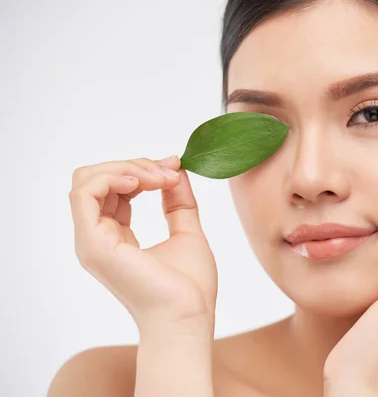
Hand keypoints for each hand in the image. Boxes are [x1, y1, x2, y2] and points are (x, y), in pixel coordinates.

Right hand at [68, 155, 217, 331]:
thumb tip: (176, 171)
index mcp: (116, 237)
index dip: (142, 170)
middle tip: (170, 171)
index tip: (175, 168)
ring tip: (160, 178)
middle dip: (136, 166)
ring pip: (87, 181)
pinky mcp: (93, 243)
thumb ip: (178, 202)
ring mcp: (91, 241)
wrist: (188, 315)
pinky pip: (84, 194)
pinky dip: (112, 177)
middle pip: (97, 180)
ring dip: (127, 168)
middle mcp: (98, 238)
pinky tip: (143, 182)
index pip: (114, 189)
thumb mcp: (186, 231)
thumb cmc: (190, 286)